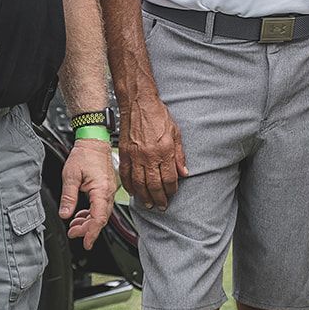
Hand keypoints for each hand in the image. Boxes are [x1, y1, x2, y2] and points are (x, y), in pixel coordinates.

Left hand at [60, 137, 116, 245]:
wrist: (94, 141)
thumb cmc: (84, 155)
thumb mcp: (70, 176)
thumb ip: (68, 197)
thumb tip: (65, 214)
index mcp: (101, 190)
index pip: (99, 218)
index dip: (92, 232)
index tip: (86, 243)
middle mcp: (108, 191)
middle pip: (100, 218)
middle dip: (87, 229)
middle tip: (72, 233)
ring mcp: (109, 190)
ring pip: (100, 213)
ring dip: (88, 222)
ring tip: (74, 226)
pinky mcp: (106, 188)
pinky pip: (101, 206)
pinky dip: (91, 213)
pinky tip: (81, 215)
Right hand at [120, 96, 187, 210]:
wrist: (138, 103)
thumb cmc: (158, 115)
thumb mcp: (176, 133)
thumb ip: (179, 155)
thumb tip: (184, 173)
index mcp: (164, 150)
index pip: (169, 178)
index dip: (171, 190)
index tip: (172, 194)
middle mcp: (149, 155)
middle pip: (154, 184)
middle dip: (158, 198)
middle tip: (161, 206)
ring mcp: (135, 155)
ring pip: (139, 183)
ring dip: (144, 196)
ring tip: (148, 203)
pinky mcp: (124, 153)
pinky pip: (125, 174)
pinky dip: (128, 185)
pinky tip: (133, 191)